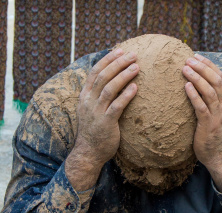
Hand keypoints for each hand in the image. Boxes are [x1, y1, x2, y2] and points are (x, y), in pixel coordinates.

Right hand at [66, 48, 138, 190]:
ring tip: (137, 67)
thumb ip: (98, 97)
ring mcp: (96, 112)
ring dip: (124, 75)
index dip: (108, 60)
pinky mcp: (106, 123)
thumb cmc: (94, 131)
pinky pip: (117, 106)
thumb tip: (112, 82)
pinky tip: (135, 88)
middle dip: (118, 63)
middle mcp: (89, 101)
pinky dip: (126, 95)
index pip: (95, 72)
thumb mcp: (91, 111)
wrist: (88, 153)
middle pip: (103, 76)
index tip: (120, 50)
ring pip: (109, 88)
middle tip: (133, 55)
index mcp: (84, 96)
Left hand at [183, 54, 221, 193]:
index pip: (221, 77)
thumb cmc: (215, 135)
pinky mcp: (208, 125)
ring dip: (197, 78)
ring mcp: (218, 115)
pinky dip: (194, 95)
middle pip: (216, 80)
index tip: (197, 57)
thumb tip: (199, 88)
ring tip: (185, 69)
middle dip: (202, 67)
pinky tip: (186, 86)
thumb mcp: (218, 115)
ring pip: (209, 91)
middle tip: (188, 59)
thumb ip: (213, 102)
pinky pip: (201, 107)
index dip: (209, 65)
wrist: (220, 155)